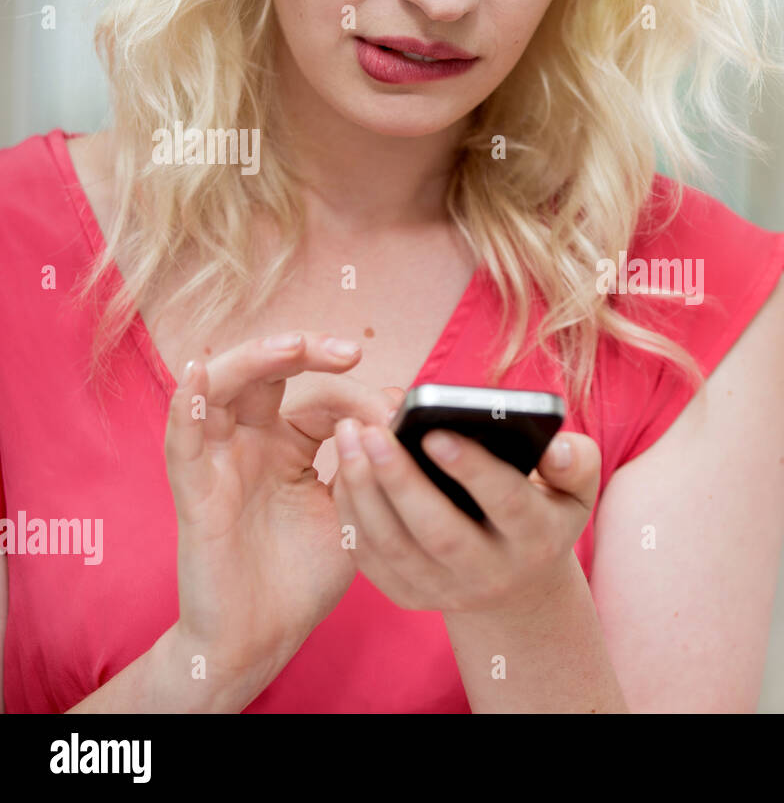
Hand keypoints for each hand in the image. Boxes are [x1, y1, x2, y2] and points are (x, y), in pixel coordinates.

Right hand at [164, 331, 397, 686]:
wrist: (262, 638)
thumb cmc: (304, 576)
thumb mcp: (353, 511)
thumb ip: (369, 461)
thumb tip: (398, 404)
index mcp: (289, 445)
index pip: (321, 397)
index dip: (359, 396)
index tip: (399, 414)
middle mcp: (251, 443)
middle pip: (267, 374)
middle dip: (305, 351)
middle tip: (349, 351)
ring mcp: (220, 461)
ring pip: (223, 389)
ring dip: (255, 360)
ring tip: (291, 347)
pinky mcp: (195, 490)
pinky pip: (182, 439)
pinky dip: (188, 403)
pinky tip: (200, 374)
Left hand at [330, 420, 600, 614]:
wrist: (518, 584)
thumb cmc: (544, 514)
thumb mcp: (575, 491)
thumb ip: (577, 461)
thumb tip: (556, 447)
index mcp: (536, 538)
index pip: (507, 502)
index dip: (473, 469)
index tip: (436, 431)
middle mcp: (491, 572)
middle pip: (439, 532)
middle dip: (402, 480)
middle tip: (374, 431)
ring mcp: (446, 590)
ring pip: (395, 546)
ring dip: (364, 492)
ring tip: (348, 438)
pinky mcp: (410, 595)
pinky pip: (370, 558)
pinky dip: (351, 514)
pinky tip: (344, 469)